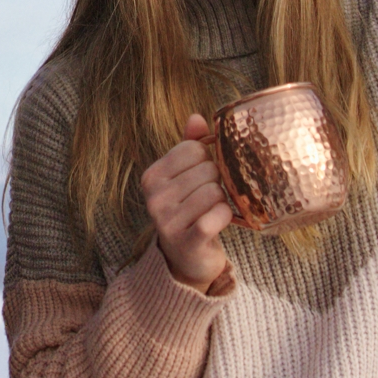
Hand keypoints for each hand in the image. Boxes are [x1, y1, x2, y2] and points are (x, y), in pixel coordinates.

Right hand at [141, 112, 232, 291]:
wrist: (186, 260)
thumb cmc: (189, 211)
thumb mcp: (185, 176)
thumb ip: (191, 145)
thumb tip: (197, 117)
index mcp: (152, 176)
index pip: (193, 149)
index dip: (207, 160)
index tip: (202, 177)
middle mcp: (154, 197)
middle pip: (207, 169)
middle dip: (217, 181)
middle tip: (210, 197)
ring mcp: (167, 221)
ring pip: (214, 191)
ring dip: (222, 200)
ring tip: (213, 211)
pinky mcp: (186, 240)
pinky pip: (217, 215)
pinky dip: (225, 216)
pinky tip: (220, 221)